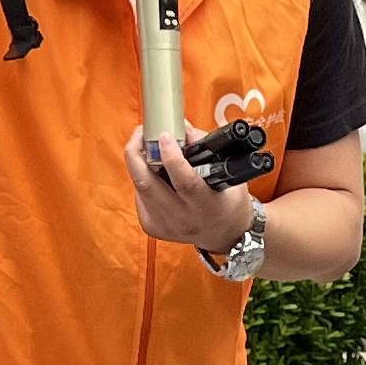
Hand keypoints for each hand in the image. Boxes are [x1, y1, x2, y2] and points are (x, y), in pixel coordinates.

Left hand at [123, 128, 253, 253]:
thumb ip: (204, 149)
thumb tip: (182, 130)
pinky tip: (155, 174)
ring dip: (139, 163)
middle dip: (137, 153)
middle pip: (147, 183)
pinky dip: (144, 179)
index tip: (165, 135)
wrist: (224, 234)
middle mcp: (182, 218)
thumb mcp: (228, 173)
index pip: (185, 181)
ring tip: (148, 147)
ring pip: (139, 186)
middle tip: (142, 133)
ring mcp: (164, 225)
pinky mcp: (152, 226)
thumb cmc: (228, 202)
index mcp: (206, 206)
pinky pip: (139, 196)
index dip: (171, 156)